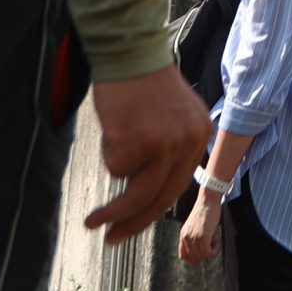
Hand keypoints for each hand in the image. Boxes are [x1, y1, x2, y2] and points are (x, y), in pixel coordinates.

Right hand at [84, 68, 211, 242]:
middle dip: (134, 224)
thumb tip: (150, 190)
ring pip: (136, 194)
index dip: (154, 210)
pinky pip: (115, 167)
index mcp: (199, 135)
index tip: (134, 226)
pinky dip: (107, 154)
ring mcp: (165, 143)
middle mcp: (189, 141)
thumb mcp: (171, 115)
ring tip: (91, 223)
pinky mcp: (139, 141)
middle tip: (112, 240)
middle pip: (161, 198)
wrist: (129, 50)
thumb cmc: (141, 82)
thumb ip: (169, 147)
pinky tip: (111, 128)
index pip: (178, 186)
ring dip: (112, 213)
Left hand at [177, 190, 222, 265]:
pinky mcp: (203, 237)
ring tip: (215, 241)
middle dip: (205, 255)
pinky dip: (215, 251)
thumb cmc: (205, 210)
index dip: (193, 259)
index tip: (202, 254)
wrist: (208, 200)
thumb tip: (201, 248)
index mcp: (183, 235)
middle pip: (194, 259)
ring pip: (202, 257)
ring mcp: (194, 238)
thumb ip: (193, 236)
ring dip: (211, 252)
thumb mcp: (194, 225)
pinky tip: (217, 242)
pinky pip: (208, 253)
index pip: (183, 256)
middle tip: (211, 246)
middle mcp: (186, 238)